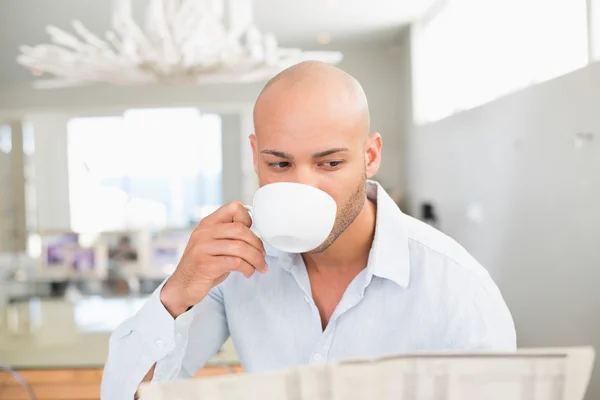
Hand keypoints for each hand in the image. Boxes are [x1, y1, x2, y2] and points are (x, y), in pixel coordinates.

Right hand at [160, 201, 266, 316]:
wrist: (182, 287)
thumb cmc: (204, 266)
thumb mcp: (214, 245)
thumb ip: (230, 236)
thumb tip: (257, 235)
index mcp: (207, 223)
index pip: (233, 207)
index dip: (248, 219)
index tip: (252, 235)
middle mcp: (203, 232)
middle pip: (240, 229)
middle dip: (257, 244)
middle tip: (262, 256)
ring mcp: (202, 248)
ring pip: (240, 247)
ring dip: (256, 259)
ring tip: (260, 267)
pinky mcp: (205, 264)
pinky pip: (235, 262)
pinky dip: (247, 268)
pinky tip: (248, 273)